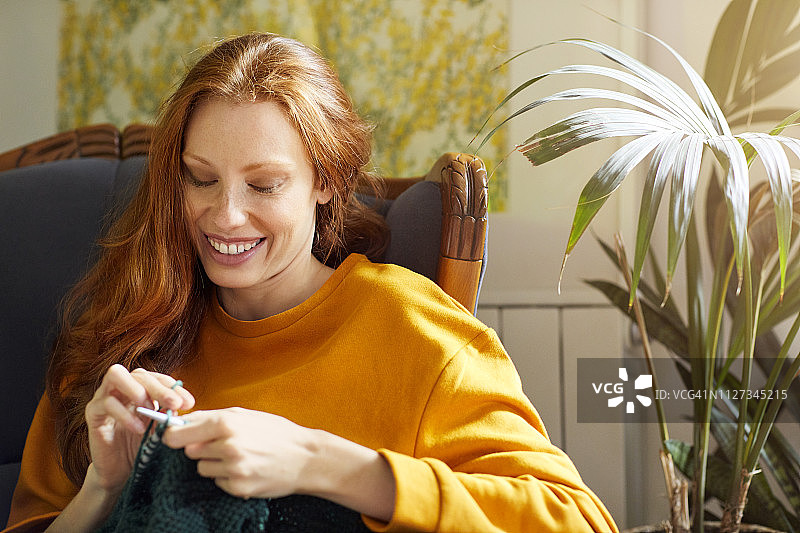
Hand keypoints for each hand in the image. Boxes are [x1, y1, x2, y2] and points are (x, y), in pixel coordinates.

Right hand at [84, 365, 194, 493]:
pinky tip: (139, 429)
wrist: (121, 473)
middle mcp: (121, 388)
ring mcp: (104, 397)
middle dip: (160, 388)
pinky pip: (106, 403)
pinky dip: (125, 414)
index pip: (157, 377)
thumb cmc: (142, 447)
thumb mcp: (161, 428)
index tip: (189, 404)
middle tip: (175, 404)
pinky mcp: (93, 414)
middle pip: (139, 373)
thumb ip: (169, 413)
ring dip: (137, 390)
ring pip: (115, 374)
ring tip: (150, 409)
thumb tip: (183, 402)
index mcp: (140, 389)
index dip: (173, 387)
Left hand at [162, 407, 317, 499]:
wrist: (306, 458)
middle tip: (222, 443)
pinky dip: (227, 476)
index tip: (177, 436)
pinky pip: (217, 481)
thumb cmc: (277, 432)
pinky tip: (246, 468)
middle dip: (201, 447)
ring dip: (213, 463)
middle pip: (189, 451)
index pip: (178, 434)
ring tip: (238, 456)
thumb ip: (212, 416)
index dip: (174, 435)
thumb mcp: (246, 414)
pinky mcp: (237, 487)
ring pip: (202, 468)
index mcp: (227, 423)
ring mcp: (232, 469)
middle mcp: (227, 446)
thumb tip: (181, 420)